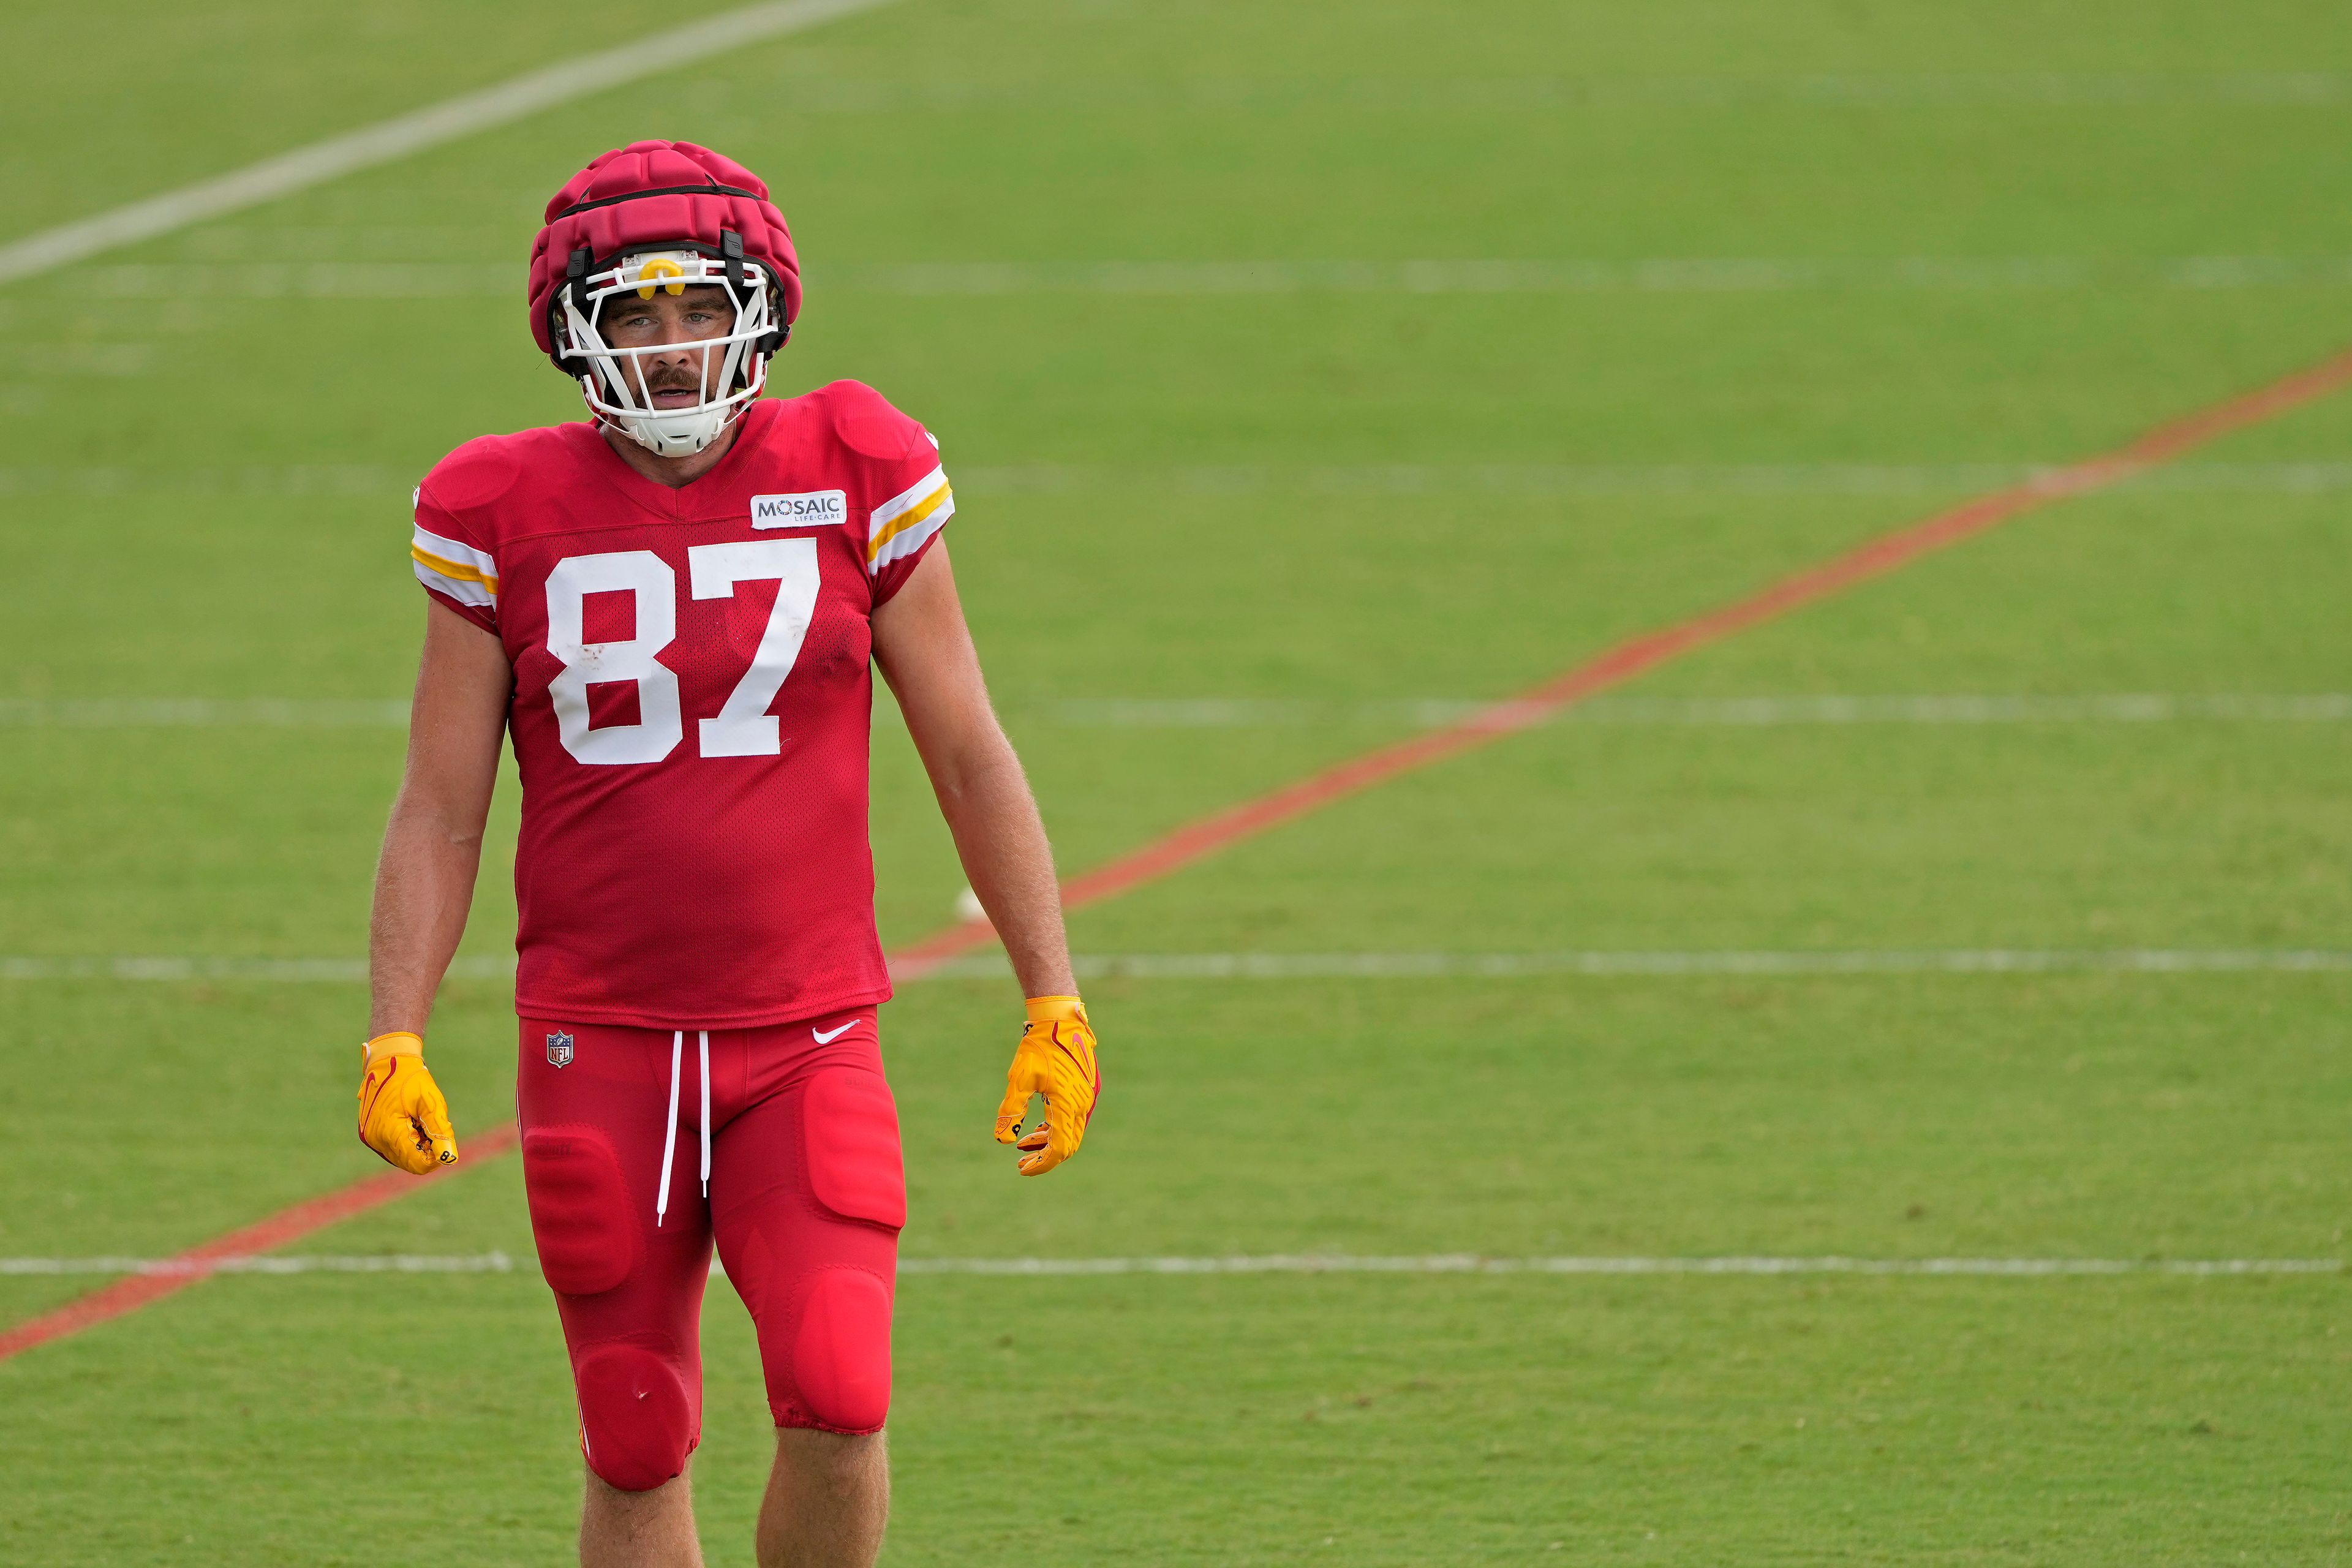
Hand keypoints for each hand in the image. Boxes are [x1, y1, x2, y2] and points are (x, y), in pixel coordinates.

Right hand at [357, 1032, 458, 1173]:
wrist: (388, 1061)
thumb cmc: (412, 1079)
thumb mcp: (431, 1103)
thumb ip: (440, 1132)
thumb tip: (450, 1158)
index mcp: (388, 1132)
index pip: (416, 1163)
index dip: (435, 1157)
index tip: (443, 1138)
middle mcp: (375, 1140)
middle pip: (409, 1162)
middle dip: (426, 1149)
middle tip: (431, 1125)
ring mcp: (370, 1138)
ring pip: (401, 1157)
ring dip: (416, 1145)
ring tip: (419, 1120)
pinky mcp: (369, 1134)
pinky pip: (393, 1148)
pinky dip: (406, 1141)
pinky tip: (411, 1121)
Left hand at [993, 996, 1099, 1175]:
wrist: (1061, 1020)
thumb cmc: (1039, 1047)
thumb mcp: (1020, 1078)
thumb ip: (1012, 1110)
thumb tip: (1002, 1140)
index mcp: (1068, 1105)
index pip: (1059, 1149)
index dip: (1042, 1164)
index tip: (1022, 1169)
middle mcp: (1083, 1105)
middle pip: (1068, 1145)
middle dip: (1044, 1156)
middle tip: (1021, 1161)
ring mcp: (1087, 1097)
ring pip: (1071, 1132)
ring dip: (1049, 1141)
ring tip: (1024, 1143)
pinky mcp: (1087, 1089)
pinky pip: (1074, 1118)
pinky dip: (1057, 1127)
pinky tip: (1039, 1126)